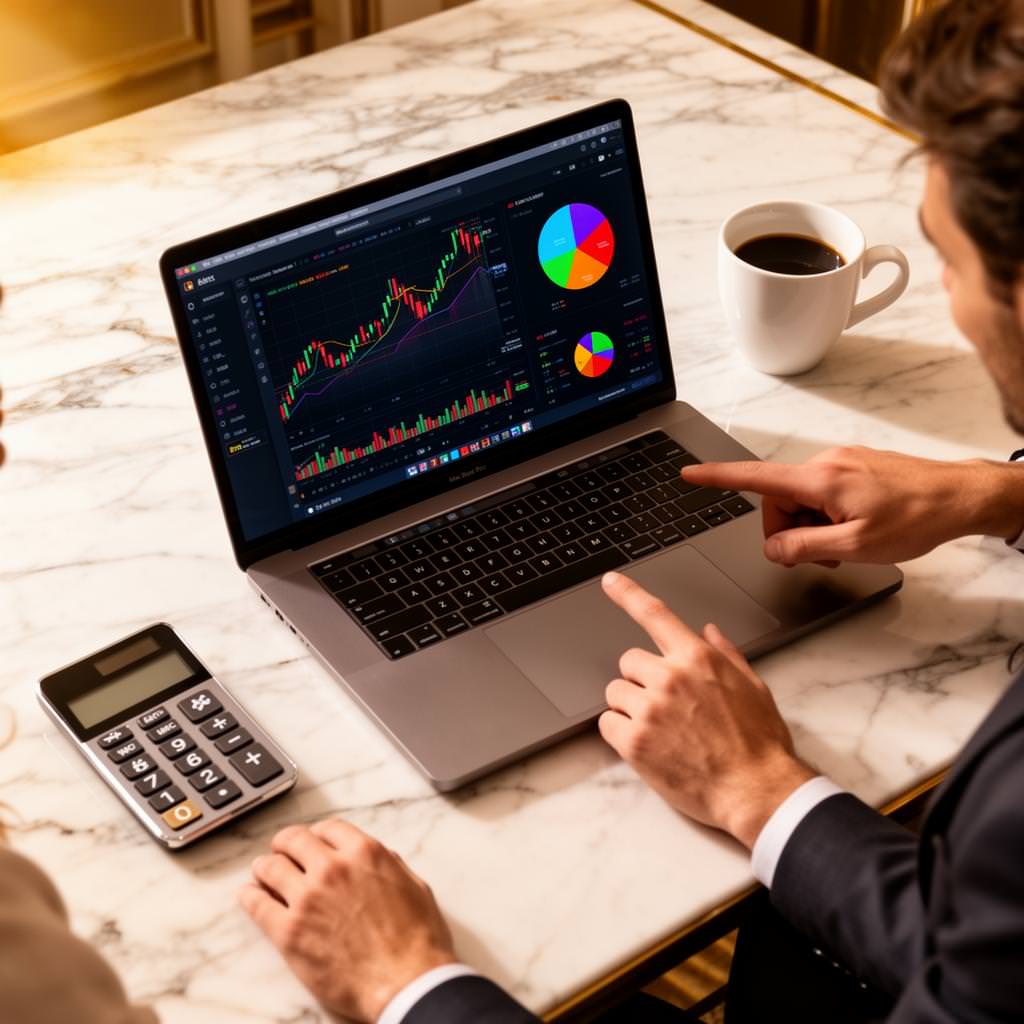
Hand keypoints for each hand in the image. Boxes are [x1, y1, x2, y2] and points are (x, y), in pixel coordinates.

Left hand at [239, 820, 455, 1021]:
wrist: (407, 982)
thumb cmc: (418, 940)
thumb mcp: (414, 886)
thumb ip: (390, 866)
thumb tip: (378, 858)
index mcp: (365, 853)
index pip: (328, 828)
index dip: (317, 834)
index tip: (312, 841)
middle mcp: (333, 868)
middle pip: (294, 840)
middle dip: (286, 843)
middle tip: (281, 851)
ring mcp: (307, 899)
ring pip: (270, 867)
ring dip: (264, 867)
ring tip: (262, 872)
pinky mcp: (289, 933)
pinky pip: (257, 905)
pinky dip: (249, 896)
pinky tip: (248, 895)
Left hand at [600, 572, 813, 847]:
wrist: (756, 790)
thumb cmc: (760, 744)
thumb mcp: (753, 687)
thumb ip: (725, 654)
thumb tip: (709, 631)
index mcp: (698, 659)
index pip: (656, 614)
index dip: (628, 594)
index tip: (610, 581)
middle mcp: (669, 677)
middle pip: (629, 662)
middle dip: (642, 680)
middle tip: (665, 706)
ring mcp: (650, 709)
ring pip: (615, 693)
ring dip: (629, 707)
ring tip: (660, 730)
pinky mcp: (635, 742)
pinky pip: (606, 724)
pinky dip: (619, 734)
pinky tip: (647, 746)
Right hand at [681, 446, 1023, 565]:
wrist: (960, 497)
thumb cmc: (915, 518)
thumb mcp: (854, 546)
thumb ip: (804, 548)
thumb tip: (774, 549)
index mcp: (819, 479)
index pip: (754, 477)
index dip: (717, 477)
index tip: (690, 474)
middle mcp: (825, 464)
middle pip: (778, 500)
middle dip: (788, 532)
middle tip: (818, 557)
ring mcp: (840, 464)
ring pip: (801, 501)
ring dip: (811, 527)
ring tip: (843, 547)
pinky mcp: (853, 468)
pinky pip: (822, 494)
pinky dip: (826, 517)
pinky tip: (852, 531)